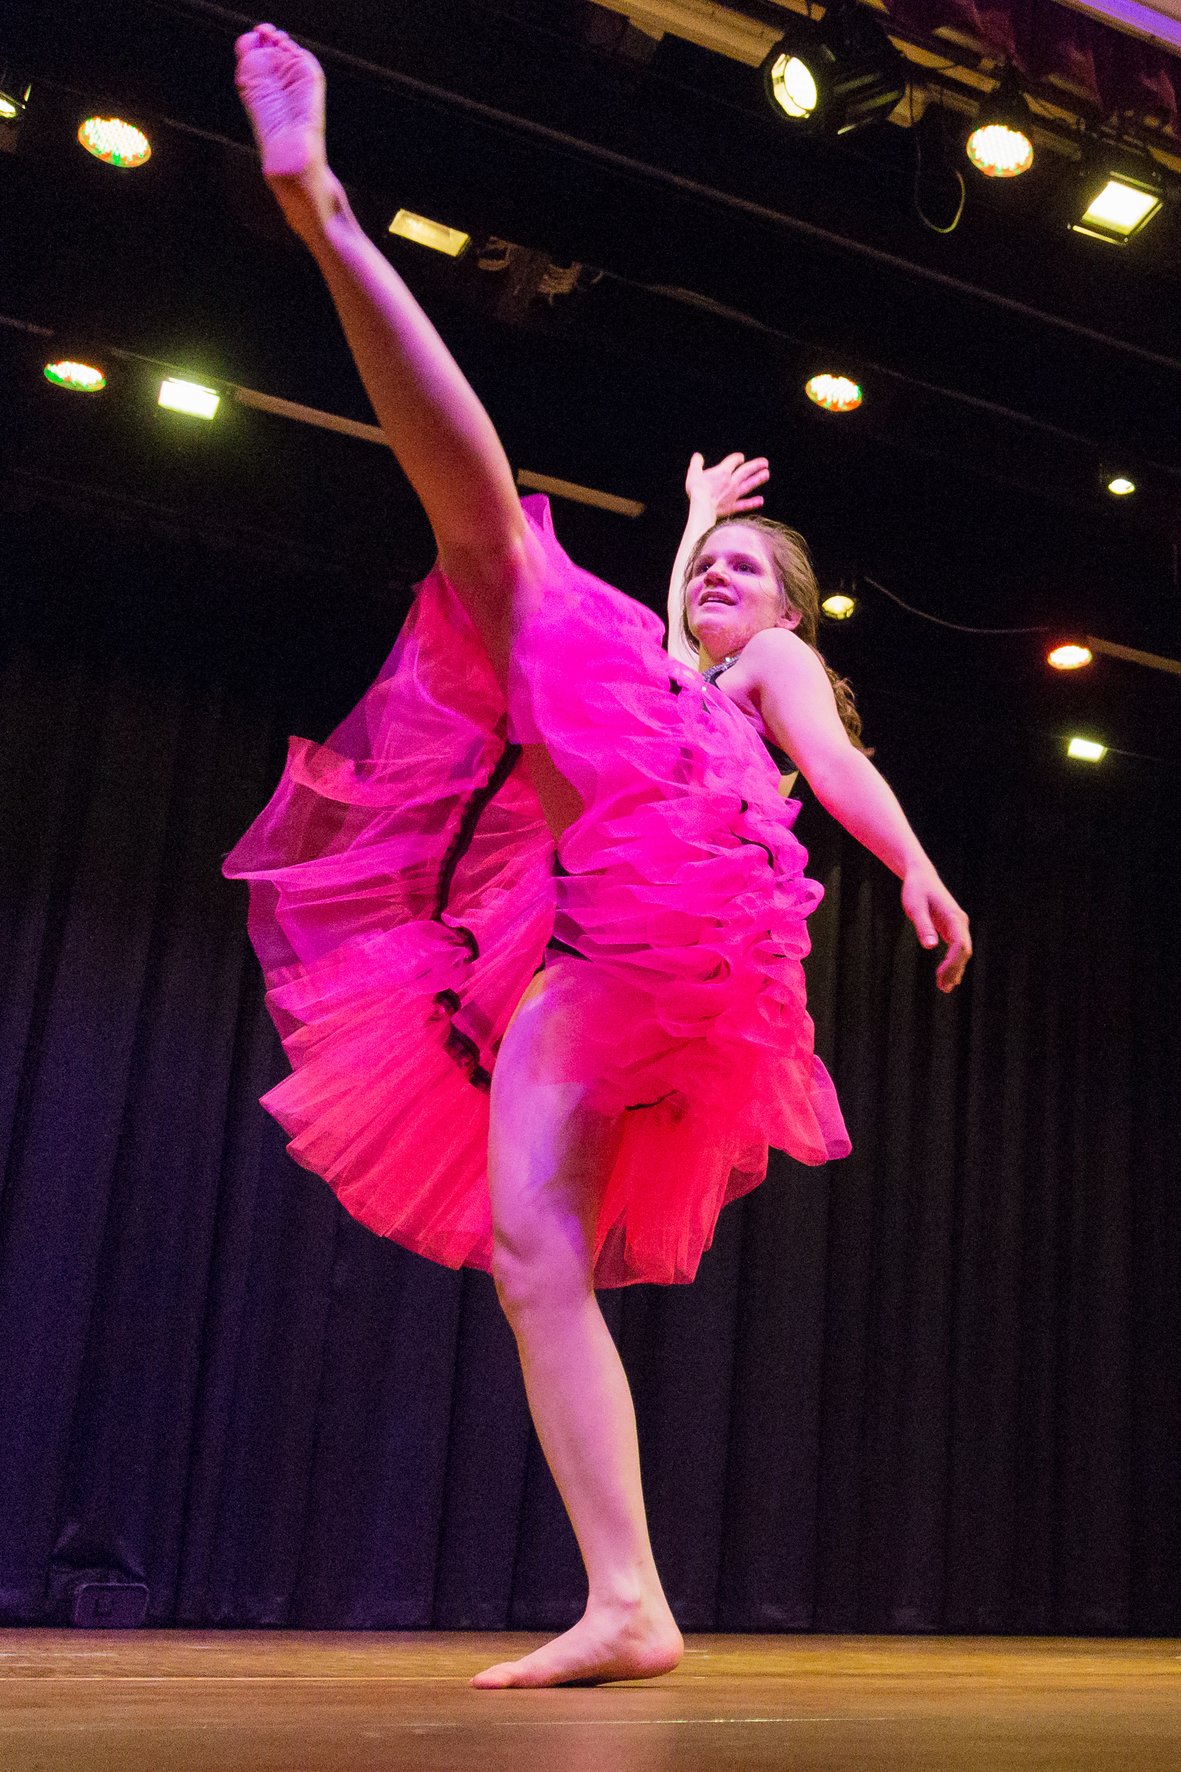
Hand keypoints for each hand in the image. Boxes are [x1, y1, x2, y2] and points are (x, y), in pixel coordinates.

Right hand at [685, 452, 768, 519]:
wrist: (701, 508)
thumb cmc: (696, 490)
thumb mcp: (693, 473)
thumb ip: (696, 464)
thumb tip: (697, 456)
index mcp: (722, 472)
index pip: (733, 461)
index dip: (737, 458)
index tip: (740, 458)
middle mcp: (731, 482)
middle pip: (746, 471)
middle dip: (755, 465)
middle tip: (765, 462)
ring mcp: (733, 495)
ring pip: (748, 485)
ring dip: (758, 479)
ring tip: (766, 474)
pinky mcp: (732, 507)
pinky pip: (745, 504)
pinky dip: (753, 502)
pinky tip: (761, 500)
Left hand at [901, 868, 971, 992]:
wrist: (921, 876)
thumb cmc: (916, 890)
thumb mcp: (915, 907)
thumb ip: (923, 926)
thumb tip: (930, 946)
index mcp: (954, 917)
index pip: (960, 945)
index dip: (953, 963)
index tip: (941, 976)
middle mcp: (960, 922)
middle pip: (964, 951)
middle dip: (955, 970)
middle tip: (942, 988)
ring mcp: (958, 925)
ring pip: (962, 951)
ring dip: (955, 969)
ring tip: (944, 987)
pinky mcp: (952, 927)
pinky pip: (957, 948)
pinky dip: (953, 963)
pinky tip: (947, 976)